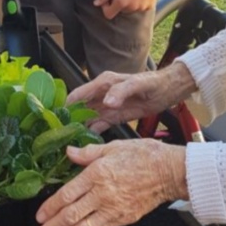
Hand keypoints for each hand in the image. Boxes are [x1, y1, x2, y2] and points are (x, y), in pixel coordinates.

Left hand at [33, 140, 187, 225]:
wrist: (170, 172)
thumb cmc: (144, 155)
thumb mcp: (114, 147)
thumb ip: (88, 153)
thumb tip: (68, 152)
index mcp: (98, 174)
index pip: (68, 194)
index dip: (51, 207)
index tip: (39, 217)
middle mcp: (103, 194)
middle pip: (72, 215)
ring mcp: (113, 209)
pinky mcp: (123, 219)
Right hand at [67, 63, 197, 132]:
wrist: (168, 90)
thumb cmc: (154, 82)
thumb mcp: (138, 84)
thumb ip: (122, 91)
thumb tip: (106, 102)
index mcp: (103, 83)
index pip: (78, 94)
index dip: (66, 106)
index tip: (56, 119)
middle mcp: (102, 94)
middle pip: (79, 108)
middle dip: (69, 120)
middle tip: (60, 136)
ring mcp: (108, 106)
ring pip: (87, 118)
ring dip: (79, 128)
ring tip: (70, 142)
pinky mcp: (115, 115)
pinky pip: (99, 125)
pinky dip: (92, 132)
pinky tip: (86, 142)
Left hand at [93, 0, 164, 19]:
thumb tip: (95, 4)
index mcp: (122, 1)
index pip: (108, 14)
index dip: (106, 7)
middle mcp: (132, 7)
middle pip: (120, 11)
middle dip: (118, 3)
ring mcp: (142, 7)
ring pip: (130, 10)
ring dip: (128, 3)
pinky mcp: (150, 6)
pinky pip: (139, 8)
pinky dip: (138, 2)